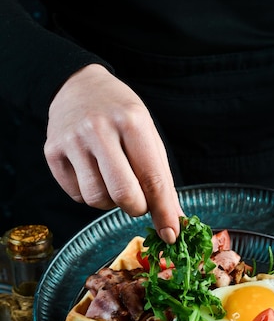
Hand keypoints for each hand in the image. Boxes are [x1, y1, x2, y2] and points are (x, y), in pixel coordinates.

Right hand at [44, 64, 183, 242]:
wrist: (78, 86)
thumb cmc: (121, 115)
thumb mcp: (147, 135)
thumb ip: (161, 179)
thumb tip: (174, 222)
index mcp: (131, 121)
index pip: (152, 178)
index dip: (163, 211)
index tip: (171, 234)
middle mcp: (98, 129)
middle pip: (123, 194)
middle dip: (136, 208)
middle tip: (138, 200)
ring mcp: (72, 140)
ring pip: (97, 199)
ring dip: (111, 202)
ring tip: (113, 180)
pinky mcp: (51, 151)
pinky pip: (77, 196)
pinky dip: (90, 195)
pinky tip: (93, 173)